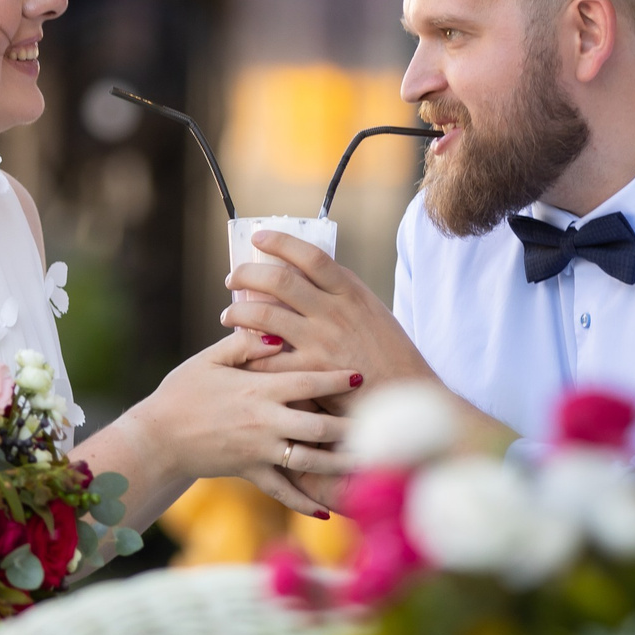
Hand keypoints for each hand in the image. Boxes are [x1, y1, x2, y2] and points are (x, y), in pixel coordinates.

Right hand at [75, 329, 357, 520]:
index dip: (336, 379)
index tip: (360, 375)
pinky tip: (328, 510)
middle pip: (319, 426)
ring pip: (310, 460)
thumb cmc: (183, 391)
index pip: (306, 382)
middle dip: (352, 427)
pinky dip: (306, 502)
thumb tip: (277, 330)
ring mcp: (259, 451)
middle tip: (382, 425)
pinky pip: (283, 490)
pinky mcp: (251, 472)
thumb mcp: (210, 359)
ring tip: (371, 462)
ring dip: (342, 463)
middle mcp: (264, 422)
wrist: (157, 437)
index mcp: (257, 389)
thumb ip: (245, 343)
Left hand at [222, 229, 439, 400]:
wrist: (406, 395)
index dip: (280, 242)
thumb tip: (301, 273)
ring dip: (238, 311)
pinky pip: (268, 357)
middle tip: (232, 277)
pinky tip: (241, 351)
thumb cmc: (388, 354)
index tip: (259, 238)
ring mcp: (321, 342)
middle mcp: (334, 312)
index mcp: (351, 292)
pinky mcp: (311, 372)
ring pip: (264, 315)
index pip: (310, 255)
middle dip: (247, 274)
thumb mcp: (371, 312)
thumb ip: (340, 293)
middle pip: (279, 280)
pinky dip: (249, 352)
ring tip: (228, 314)